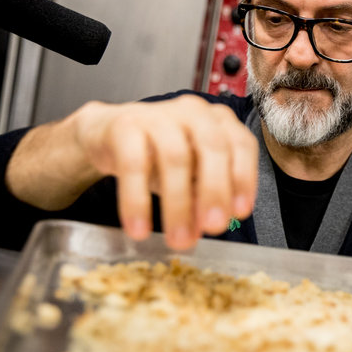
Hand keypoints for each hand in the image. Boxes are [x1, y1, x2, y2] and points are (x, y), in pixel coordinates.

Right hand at [72, 95, 257, 248]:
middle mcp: (194, 112)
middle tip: (214, 227)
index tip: (240, 212)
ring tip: (178, 239)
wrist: (107, 135)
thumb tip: (210, 225)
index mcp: (219, 121)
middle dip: (216, 191)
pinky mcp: (126, 126)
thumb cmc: (160, 155)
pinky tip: (139, 229)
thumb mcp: (191, 175)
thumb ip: (205, 195)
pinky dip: (137, 201)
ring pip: (175, 157)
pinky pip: (133, 165)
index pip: (241, 144)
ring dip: (179, 204)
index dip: (244, 178)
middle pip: (212, 147)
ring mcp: (160, 115)